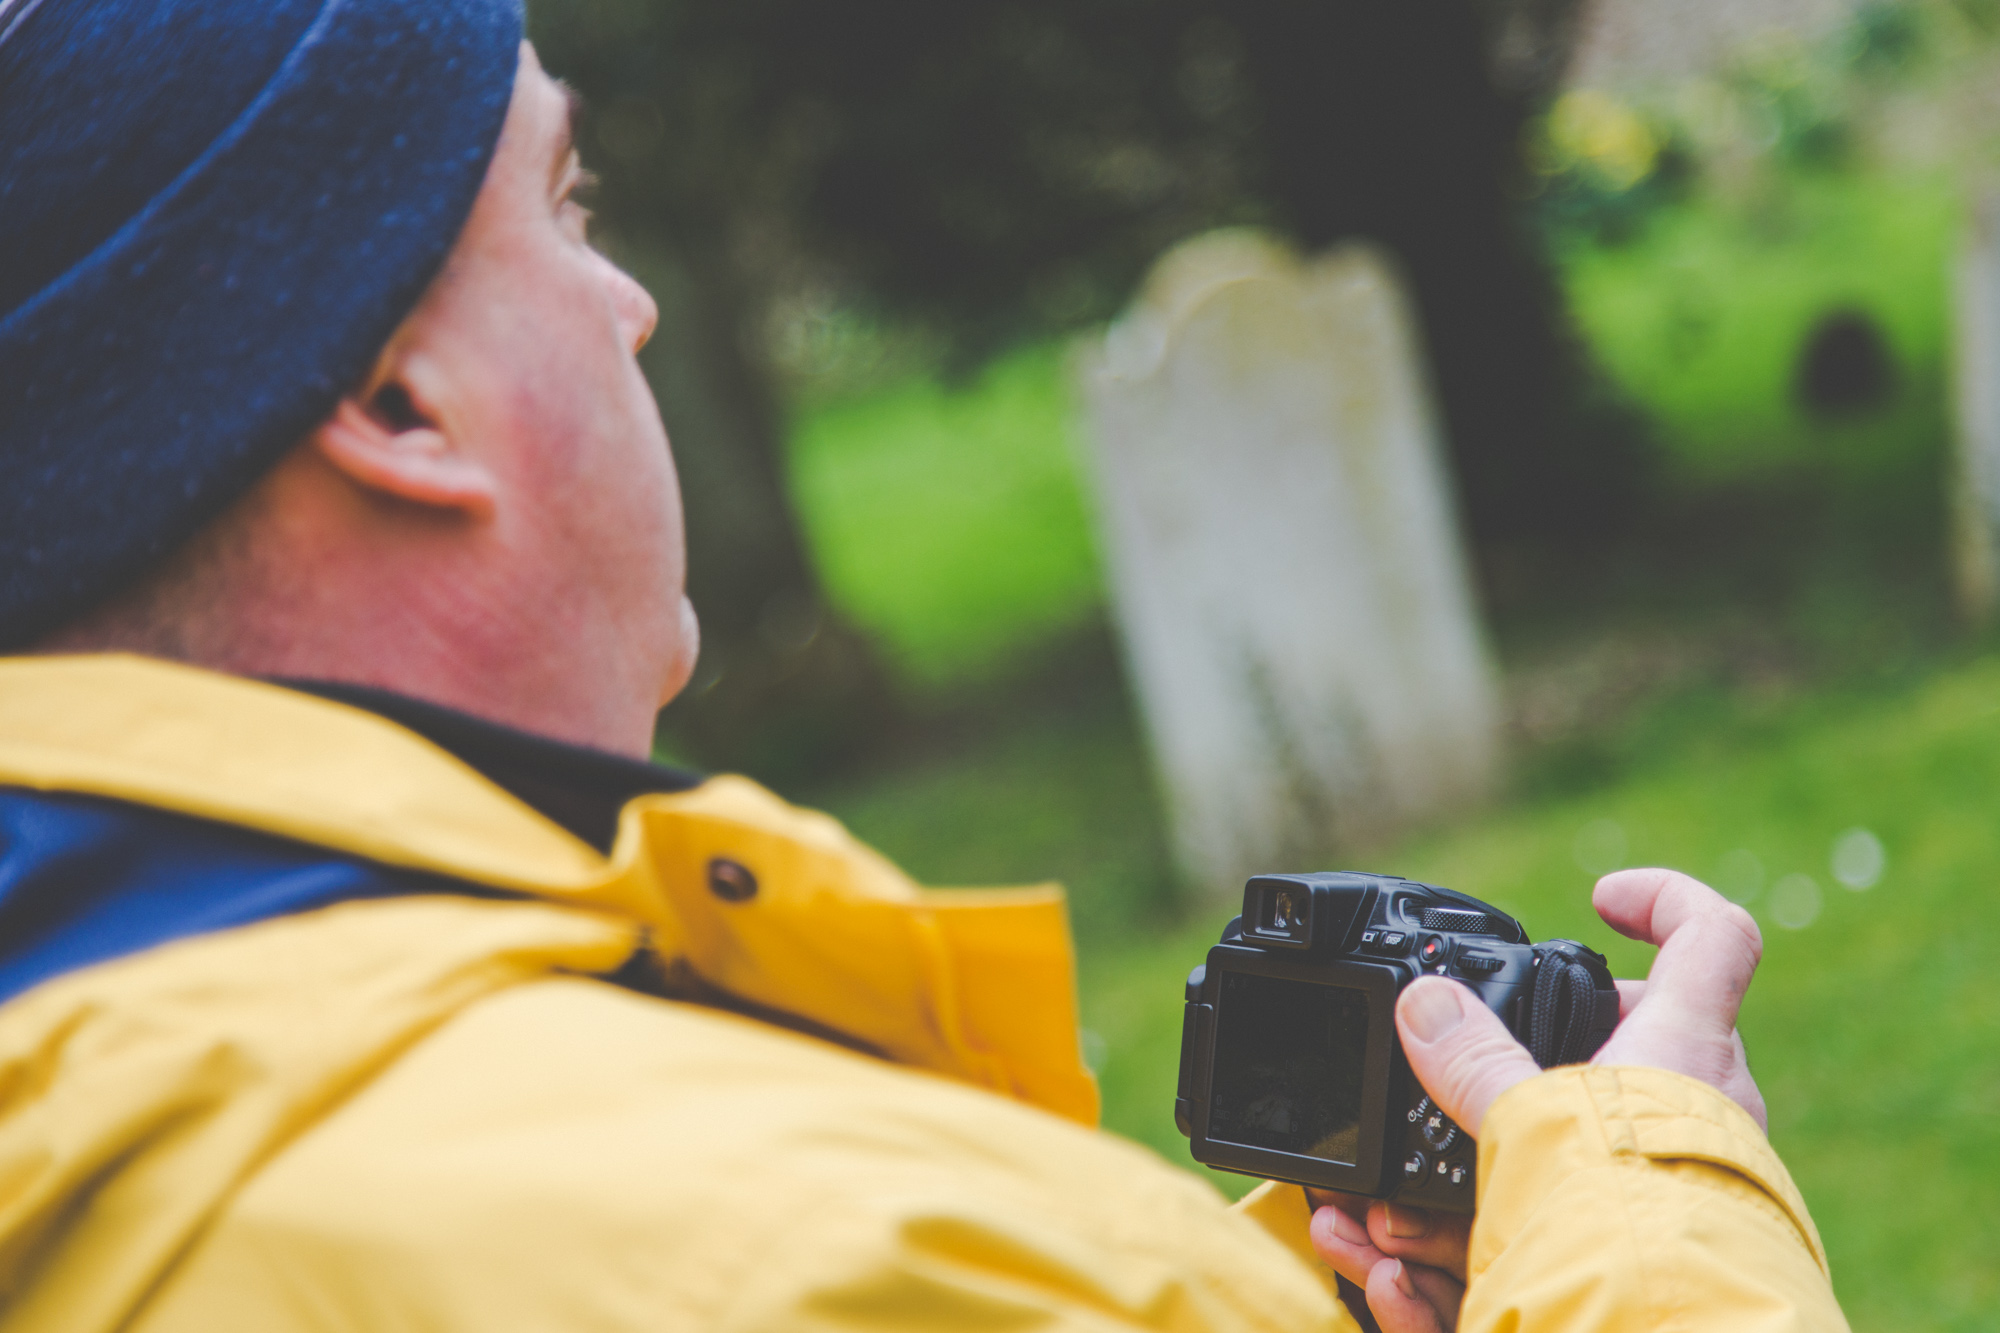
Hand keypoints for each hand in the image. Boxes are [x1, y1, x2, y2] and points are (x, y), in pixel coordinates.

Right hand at [1306, 868, 1767, 1331]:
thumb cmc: (1622, 1232)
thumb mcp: (1525, 1120)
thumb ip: (1471, 1058)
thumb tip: (1424, 1004)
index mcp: (1683, 1054)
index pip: (1710, 941)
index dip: (1660, 900)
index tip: (1600, 899)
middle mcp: (1694, 1118)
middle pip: (1611, 1055)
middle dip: (1501, 1079)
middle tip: (1434, 1096)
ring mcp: (1666, 1193)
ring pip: (1557, 1161)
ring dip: (1445, 1192)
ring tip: (1368, 1222)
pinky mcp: (1626, 1263)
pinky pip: (1543, 1244)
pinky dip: (1457, 1266)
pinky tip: (1395, 1281)